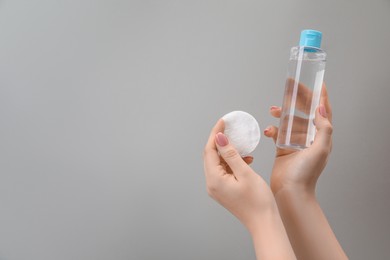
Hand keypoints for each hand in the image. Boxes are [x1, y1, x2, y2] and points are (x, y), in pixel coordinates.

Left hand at [203, 118, 296, 259]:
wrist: (264, 223)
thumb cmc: (258, 201)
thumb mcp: (245, 173)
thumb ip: (231, 154)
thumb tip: (219, 138)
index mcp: (214, 180)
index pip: (209, 150)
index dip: (216, 134)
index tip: (223, 121)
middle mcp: (211, 184)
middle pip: (211, 156)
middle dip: (219, 140)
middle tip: (229, 127)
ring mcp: (217, 189)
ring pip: (218, 163)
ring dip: (227, 152)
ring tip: (240, 144)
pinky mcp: (224, 191)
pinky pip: (224, 171)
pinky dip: (232, 162)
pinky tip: (246, 159)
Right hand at [264, 84, 332, 194]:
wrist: (290, 191)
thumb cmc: (306, 173)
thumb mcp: (320, 149)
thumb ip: (323, 128)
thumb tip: (321, 108)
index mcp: (321, 137)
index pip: (323, 111)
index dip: (320, 96)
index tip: (316, 82)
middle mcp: (309, 138)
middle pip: (305, 112)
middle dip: (297, 99)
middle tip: (289, 87)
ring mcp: (295, 142)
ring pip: (289, 121)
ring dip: (282, 113)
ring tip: (273, 110)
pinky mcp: (283, 148)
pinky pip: (277, 133)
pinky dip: (272, 129)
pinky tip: (268, 131)